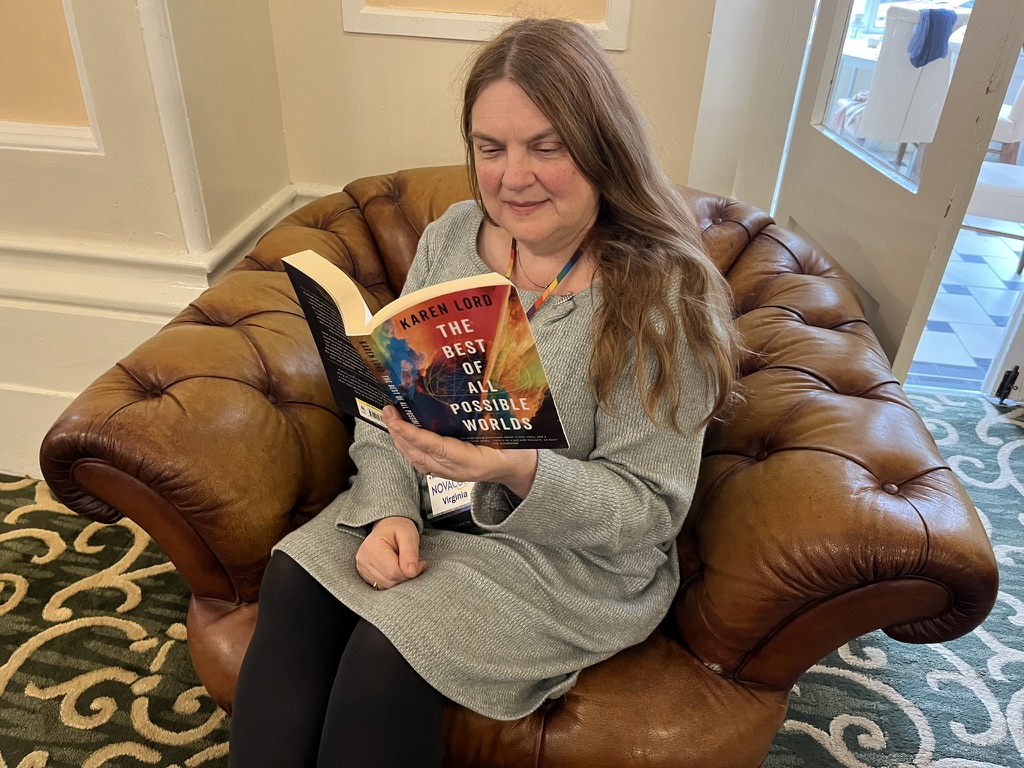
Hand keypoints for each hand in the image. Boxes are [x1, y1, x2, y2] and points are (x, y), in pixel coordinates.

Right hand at [355, 516, 427, 589]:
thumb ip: (410, 553)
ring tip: (408, 565)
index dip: (410, 572)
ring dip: (401, 579)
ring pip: (386, 585)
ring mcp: (362, 567)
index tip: (422, 563)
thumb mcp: (409, 535)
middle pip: (389, 580)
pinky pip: (382, 585)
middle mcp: (363, 559)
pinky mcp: (365, 573)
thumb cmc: (398, 527)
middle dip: (407, 576)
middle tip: (418, 564)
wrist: (387, 525)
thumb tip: (411, 573)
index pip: (393, 571)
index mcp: (373, 547)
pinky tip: (399, 569)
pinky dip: (394, 580)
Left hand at [382, 406, 537, 497]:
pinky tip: (402, 437)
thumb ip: (492, 417)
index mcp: (472, 461)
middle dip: (399, 434)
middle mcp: (457, 470)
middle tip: (387, 412)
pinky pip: (422, 463)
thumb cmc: (516, 450)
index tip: (396, 419)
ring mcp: (451, 474)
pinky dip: (409, 449)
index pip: (435, 447)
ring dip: (401, 442)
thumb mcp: (509, 432)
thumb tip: (479, 391)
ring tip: (390, 421)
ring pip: (417, 461)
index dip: (413, 434)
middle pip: (419, 455)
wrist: (519, 470)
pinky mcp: (448, 473)